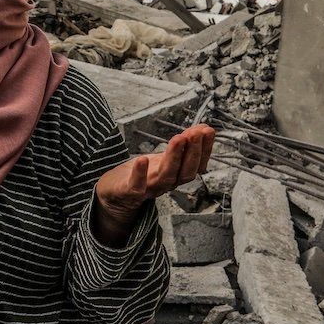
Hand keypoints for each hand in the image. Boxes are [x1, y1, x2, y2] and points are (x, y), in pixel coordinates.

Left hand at [92, 124, 215, 245]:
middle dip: (193, 152)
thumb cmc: (142, 174)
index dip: (205, 149)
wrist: (115, 195)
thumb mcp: (164, 157)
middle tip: (196, 133)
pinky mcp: (129, 192)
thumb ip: (183, 145)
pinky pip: (136, 186)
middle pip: (185, 172)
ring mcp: (149, 189)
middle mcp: (166, 183)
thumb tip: (203, 128)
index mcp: (176, 175)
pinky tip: (143, 159)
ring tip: (179, 138)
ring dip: (174, 158)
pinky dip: (140, 174)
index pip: (196, 165)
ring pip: (166, 176)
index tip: (208, 131)